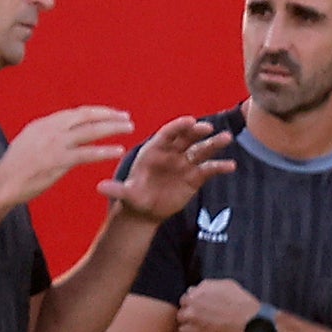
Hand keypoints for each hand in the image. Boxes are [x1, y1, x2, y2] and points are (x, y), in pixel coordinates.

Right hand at [0, 106, 133, 204]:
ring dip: (113, 128)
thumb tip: (59, 134)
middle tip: (126, 117)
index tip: (111, 113)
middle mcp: (51, 128)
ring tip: (130, 128)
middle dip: (109, 115)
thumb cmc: (14, 168)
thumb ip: (45, 136)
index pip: (76, 113)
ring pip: (91, 130)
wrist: (3, 182)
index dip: (96, 112)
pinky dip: (105, 151)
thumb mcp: (28, 143)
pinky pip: (88, 153)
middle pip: (87, 116)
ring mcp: (56, 144)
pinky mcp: (59, 161)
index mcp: (44, 123)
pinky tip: (119, 150)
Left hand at [97, 116, 234, 221]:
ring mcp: (185, 164)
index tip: (190, 121)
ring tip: (227, 139)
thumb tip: (100, 187)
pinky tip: (230, 166)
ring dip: (214, 144)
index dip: (179, 126)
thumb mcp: (125, 195)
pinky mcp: (195, 177)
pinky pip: (208, 170)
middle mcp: (172, 153)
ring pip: (201, 150)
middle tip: (208, 128)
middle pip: (187, 138)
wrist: (145, 211)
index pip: (168, 134)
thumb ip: (117, 190)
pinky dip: (219, 167)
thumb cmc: (134, 198)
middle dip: (197, 132)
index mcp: (155, 150)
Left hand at [176, 278, 258, 331]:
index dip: (192, 305)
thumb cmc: (243, 304)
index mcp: (196, 297)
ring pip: (183, 331)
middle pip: (181, 316)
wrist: (254, 325)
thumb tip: (194, 290)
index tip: (200, 309)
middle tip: (202, 321)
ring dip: (192, 331)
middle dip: (189, 318)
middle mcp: (192, 313)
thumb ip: (207, 286)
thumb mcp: (227, 286)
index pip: (184, 300)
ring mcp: (195, 330)